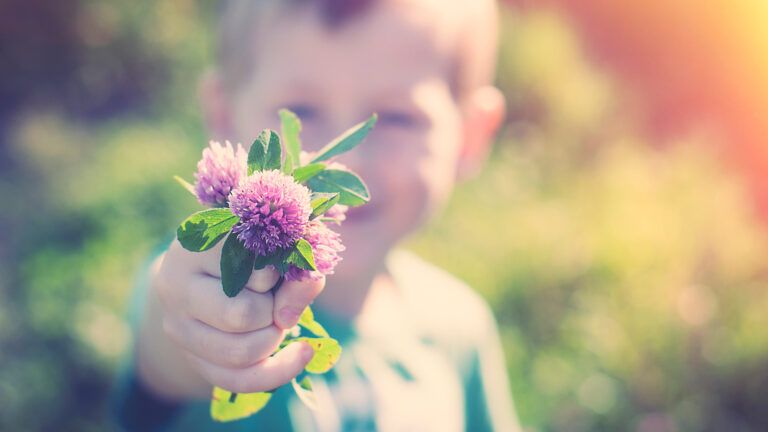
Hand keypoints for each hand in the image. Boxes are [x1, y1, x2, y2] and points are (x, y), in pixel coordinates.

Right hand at [152, 239, 323, 393]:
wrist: (218, 264)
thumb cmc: (256, 247)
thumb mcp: (282, 244)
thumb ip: (298, 268)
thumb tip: (286, 319)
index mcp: (197, 245)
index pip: (250, 272)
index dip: (276, 275)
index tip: (272, 266)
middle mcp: (174, 284)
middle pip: (241, 316)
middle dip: (273, 312)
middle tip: (274, 297)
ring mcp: (176, 324)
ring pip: (240, 353)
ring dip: (273, 338)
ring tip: (274, 318)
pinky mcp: (189, 355)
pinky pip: (236, 380)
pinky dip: (277, 371)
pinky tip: (301, 354)